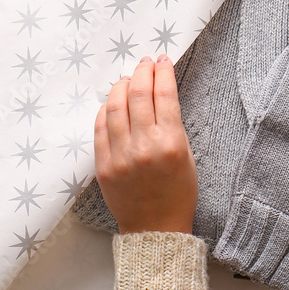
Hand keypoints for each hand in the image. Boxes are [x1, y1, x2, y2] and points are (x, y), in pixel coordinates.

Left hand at [94, 55, 197, 233]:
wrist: (156, 228)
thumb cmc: (178, 193)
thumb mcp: (188, 156)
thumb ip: (172, 125)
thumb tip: (158, 93)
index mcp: (171, 143)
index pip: (163, 94)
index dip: (162, 71)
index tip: (162, 61)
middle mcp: (144, 146)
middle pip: (138, 93)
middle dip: (142, 71)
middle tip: (145, 64)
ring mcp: (120, 156)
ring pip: (115, 105)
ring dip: (121, 86)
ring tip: (128, 79)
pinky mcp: (103, 165)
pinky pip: (100, 127)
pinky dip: (106, 109)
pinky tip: (113, 103)